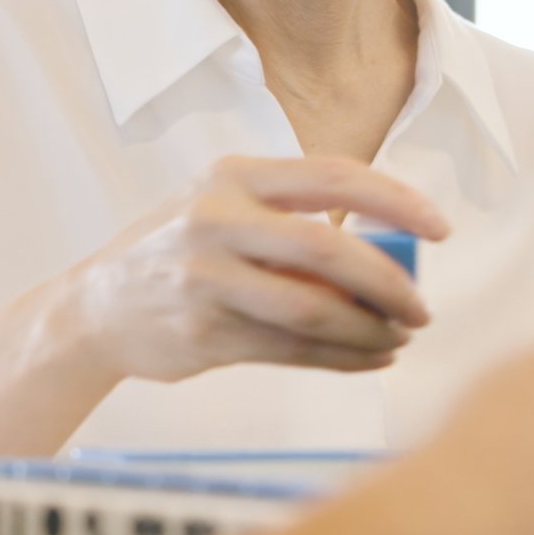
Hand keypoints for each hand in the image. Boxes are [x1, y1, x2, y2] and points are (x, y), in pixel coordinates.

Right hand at [64, 155, 449, 382]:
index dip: (397, 201)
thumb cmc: (178, 252)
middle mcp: (217, 219)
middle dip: (390, 282)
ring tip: (400, 338)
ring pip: (314, 308)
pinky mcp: (204, 332)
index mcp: (234, 176)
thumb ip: (294, 218)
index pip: (334, 176)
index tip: (440, 228)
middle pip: (329, 247)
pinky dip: (343, 357)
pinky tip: (370, 358)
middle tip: (423, 306)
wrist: (93, 309)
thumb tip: (392, 251)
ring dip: (371, 330)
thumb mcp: (224, 209)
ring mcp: (207, 278)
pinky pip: (292, 349)